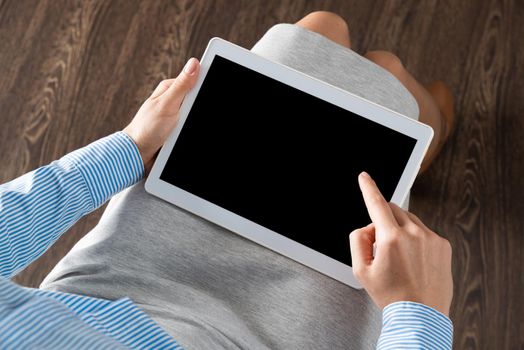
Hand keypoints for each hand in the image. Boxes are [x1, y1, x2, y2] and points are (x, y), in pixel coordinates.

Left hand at [123, 58, 199, 171]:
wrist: (136, 154)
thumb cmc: (146, 129)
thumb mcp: (167, 104)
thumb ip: (181, 85)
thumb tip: (194, 63)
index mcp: (170, 88)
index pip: (195, 80)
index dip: (206, 85)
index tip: (203, 99)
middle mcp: (173, 100)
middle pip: (197, 100)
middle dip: (198, 109)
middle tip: (186, 120)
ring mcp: (175, 114)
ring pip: (194, 115)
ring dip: (193, 123)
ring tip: (181, 133)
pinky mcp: (176, 128)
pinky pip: (189, 127)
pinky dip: (188, 132)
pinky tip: (183, 136)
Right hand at [350, 172, 452, 315]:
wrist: (421, 315)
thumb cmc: (391, 296)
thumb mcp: (360, 270)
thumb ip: (358, 240)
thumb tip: (368, 227)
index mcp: (392, 239)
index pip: (376, 204)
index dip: (368, 188)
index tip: (364, 177)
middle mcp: (414, 234)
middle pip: (392, 209)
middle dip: (382, 219)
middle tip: (380, 246)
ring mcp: (432, 238)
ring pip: (408, 219)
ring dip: (399, 228)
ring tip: (398, 257)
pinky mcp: (443, 245)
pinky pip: (423, 231)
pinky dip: (415, 238)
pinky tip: (412, 259)